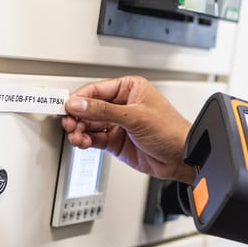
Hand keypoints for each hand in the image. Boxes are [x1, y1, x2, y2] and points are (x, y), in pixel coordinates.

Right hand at [61, 76, 194, 182]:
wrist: (181, 157)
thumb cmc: (171, 130)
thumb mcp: (135, 117)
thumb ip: (104, 111)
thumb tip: (79, 104)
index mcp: (129, 88)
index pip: (96, 90)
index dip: (79, 99)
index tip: (66, 107)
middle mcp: (122, 104)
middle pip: (89, 107)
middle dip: (77, 116)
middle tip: (70, 125)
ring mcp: (117, 123)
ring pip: (89, 124)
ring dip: (79, 130)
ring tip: (77, 136)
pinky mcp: (115, 140)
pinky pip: (94, 137)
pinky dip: (85, 140)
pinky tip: (83, 142)